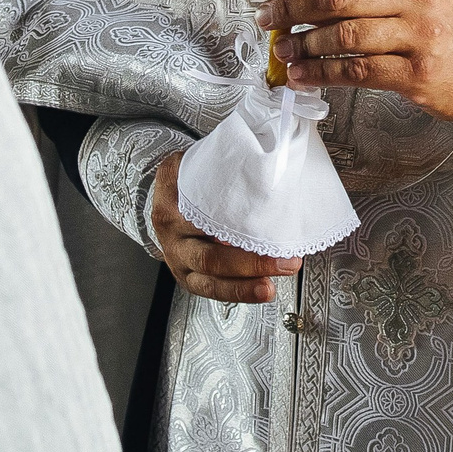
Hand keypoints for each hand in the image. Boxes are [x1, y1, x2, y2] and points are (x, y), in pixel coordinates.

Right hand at [150, 150, 301, 303]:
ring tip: (271, 285)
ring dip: (244, 285)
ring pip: (208, 278)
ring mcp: (176, 256)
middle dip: (250, 262)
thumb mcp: (201, 160)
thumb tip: (274, 164)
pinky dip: (238, 291)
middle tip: (285, 259)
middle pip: (209, 255)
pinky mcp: (186, 275)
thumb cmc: (193, 178)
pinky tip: (262, 289)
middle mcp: (171, 230)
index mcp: (173, 198)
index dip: (236, 221)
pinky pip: (211, 289)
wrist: (168, 196)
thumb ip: (228, 164)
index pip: (205, 213)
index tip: (266, 222)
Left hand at [257, 0, 452, 120]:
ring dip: (303, 44)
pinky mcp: (416, 73)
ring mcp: (418, 35)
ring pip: (343, 35)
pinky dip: (321, 73)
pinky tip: (302, 75)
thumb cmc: (447, 25)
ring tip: (282, 50)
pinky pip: (356, 70)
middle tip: (268, 17)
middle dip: (292, 8)